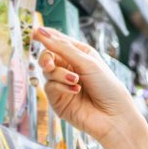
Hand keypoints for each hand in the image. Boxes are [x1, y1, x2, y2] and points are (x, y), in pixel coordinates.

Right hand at [34, 26, 142, 145]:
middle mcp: (69, 68)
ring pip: (47, 72)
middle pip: (47, 56)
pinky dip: (61, 86)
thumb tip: (41, 32)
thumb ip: (63, 48)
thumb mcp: (87, 62)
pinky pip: (50, 87)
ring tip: (76, 80)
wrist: (114, 116)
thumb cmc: (108, 87)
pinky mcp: (58, 100)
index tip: (33, 32)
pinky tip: (75, 90)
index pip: (57, 41)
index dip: (45, 36)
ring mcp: (62, 85)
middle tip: (49, 63)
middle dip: (46, 58)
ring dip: (60, 75)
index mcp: (79, 55)